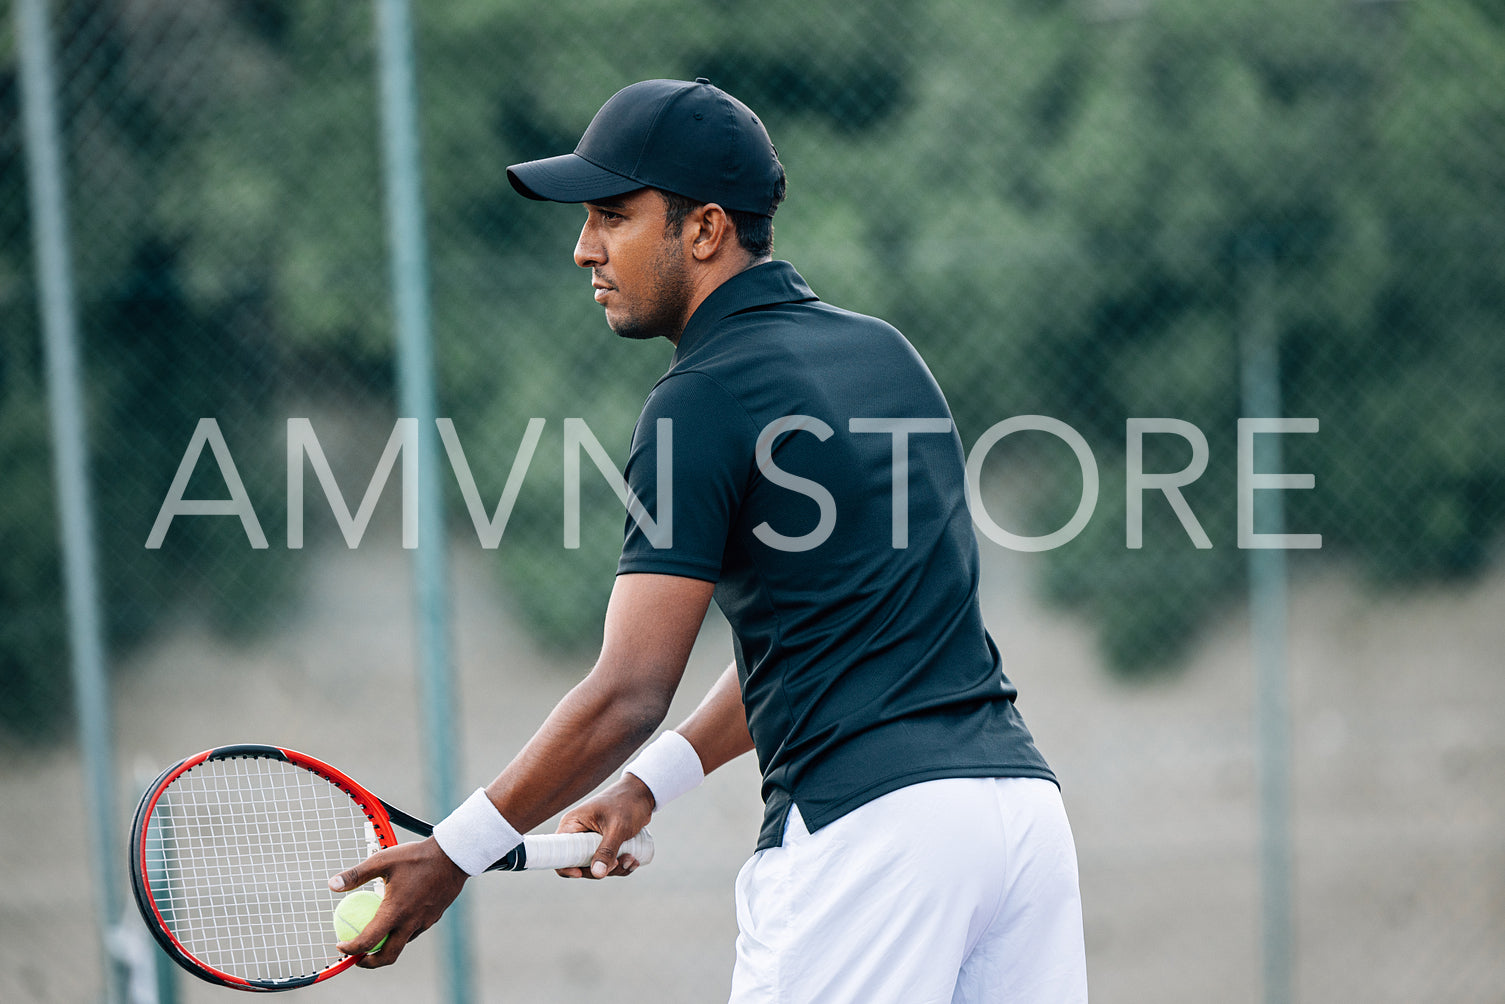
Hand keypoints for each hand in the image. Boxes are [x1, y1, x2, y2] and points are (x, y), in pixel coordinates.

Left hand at [327, 836, 467, 967]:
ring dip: (387, 946)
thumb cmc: (416, 856)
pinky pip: (415, 931)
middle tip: (357, 956)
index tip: (341, 944)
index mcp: (395, 912)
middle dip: (369, 963)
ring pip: (403, 943)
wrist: (453, 855)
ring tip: (376, 935)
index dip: (350, 949)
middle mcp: (410, 922)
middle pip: (387, 957)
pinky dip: (402, 932)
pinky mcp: (434, 917)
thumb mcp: (382, 860)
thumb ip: (356, 875)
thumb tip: (332, 885)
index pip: (368, 942)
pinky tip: (398, 916)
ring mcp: (424, 922)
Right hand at [554, 775, 654, 879]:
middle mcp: (578, 834)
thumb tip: (597, 874)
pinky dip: (620, 866)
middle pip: (580, 865)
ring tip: (632, 858)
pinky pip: (607, 863)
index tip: (582, 873)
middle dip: (602, 869)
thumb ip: (607, 850)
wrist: (642, 794)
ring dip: (615, 868)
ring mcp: (590, 840)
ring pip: (596, 866)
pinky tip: (634, 860)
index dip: (566, 867)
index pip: (559, 852)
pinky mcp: (603, 845)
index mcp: (572, 824)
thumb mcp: (617, 828)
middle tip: (620, 862)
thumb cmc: (627, 803)